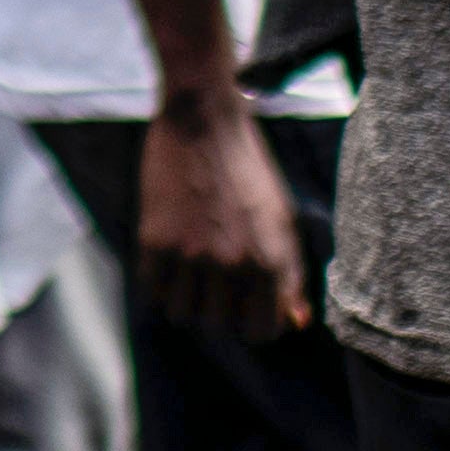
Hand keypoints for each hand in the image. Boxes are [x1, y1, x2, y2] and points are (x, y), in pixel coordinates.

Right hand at [132, 89, 311, 337]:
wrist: (204, 120)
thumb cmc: (248, 170)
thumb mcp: (283, 219)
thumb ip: (291, 274)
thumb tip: (297, 322)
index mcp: (272, 260)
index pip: (261, 330)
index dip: (250, 319)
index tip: (241, 301)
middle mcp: (234, 264)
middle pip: (218, 323)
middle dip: (215, 304)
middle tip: (211, 271)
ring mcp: (193, 255)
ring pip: (182, 313)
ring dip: (184, 295)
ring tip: (187, 264)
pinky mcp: (156, 241)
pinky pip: (152, 291)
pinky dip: (158, 281)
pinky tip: (167, 254)